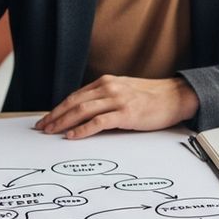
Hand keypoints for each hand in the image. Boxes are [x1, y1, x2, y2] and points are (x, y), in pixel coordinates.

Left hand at [37, 75, 198, 138]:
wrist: (176, 97)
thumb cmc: (152, 97)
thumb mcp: (125, 92)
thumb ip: (106, 98)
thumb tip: (86, 114)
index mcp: (107, 82)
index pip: (76, 96)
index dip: (59, 108)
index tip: (47, 118)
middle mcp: (109, 88)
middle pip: (74, 102)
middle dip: (55, 116)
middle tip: (42, 128)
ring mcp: (118, 100)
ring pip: (83, 111)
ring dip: (64, 122)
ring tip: (52, 132)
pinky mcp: (126, 114)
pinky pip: (99, 122)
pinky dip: (83, 129)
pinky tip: (72, 136)